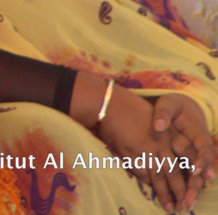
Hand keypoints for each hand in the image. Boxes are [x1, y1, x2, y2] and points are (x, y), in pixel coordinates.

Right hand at [97, 86, 197, 211]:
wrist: (110, 104)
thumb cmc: (131, 108)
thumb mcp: (156, 118)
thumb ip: (166, 136)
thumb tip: (174, 156)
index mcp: (170, 133)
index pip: (189, 156)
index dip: (195, 173)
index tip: (199, 185)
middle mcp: (162, 143)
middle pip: (175, 172)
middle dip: (181, 191)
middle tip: (185, 205)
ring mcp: (146, 149)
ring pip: (160, 177)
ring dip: (165, 194)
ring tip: (171, 207)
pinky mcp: (131, 154)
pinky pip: (142, 173)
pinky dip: (148, 184)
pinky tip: (152, 192)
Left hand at [151, 93, 215, 209]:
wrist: (184, 106)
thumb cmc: (175, 106)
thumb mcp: (169, 104)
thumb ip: (163, 114)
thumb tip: (157, 127)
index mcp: (198, 131)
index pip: (203, 147)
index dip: (202, 160)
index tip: (195, 171)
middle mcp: (201, 145)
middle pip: (203, 167)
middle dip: (197, 184)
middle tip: (189, 198)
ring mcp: (197, 153)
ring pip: (199, 174)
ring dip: (193, 189)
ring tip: (185, 204)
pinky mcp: (192, 158)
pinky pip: (193, 174)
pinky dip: (189, 185)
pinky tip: (182, 198)